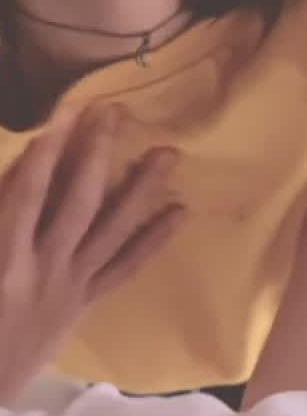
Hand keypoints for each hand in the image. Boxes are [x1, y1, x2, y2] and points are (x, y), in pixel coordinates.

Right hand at [0, 104, 184, 406]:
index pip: (26, 195)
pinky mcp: (85, 303)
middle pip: (77, 202)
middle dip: (96, 154)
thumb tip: (13, 180)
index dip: (47, 154)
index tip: (67, 115)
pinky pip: (126, 269)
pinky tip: (179, 213)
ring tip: (168, 154)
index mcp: (2, 260)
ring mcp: (71, 287)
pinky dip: (154, 241)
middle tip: (116, 112)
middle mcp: (44, 270)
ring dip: (141, 189)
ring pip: (113, 231)